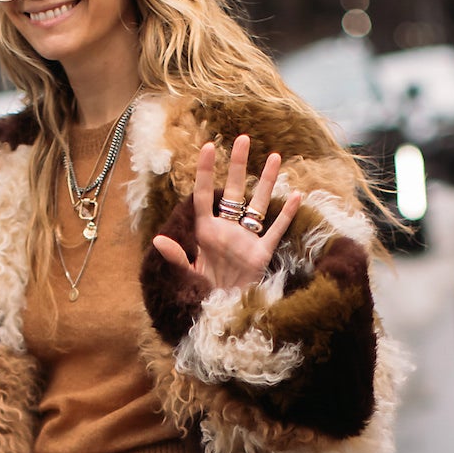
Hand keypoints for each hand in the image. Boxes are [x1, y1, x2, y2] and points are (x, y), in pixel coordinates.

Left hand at [152, 136, 300, 292]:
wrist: (221, 314)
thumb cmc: (202, 293)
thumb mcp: (187, 275)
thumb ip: (176, 257)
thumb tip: (158, 240)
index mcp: (206, 231)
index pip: (205, 195)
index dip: (205, 172)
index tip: (209, 147)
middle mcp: (227, 229)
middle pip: (234, 191)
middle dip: (238, 165)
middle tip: (243, 139)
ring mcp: (246, 239)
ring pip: (258, 204)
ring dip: (267, 182)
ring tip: (275, 157)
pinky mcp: (261, 254)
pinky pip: (276, 230)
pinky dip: (285, 215)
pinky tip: (295, 196)